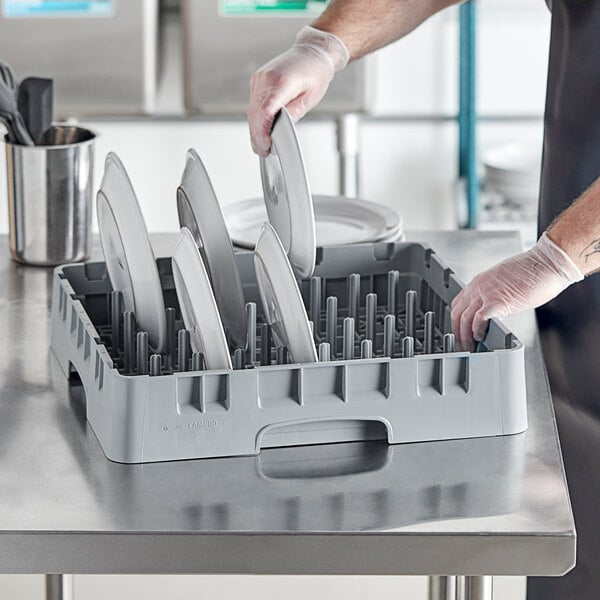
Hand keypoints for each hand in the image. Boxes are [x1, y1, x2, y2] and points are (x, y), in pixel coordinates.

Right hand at [248, 25, 348, 155]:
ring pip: (251, 110)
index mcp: (281, 82)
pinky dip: (256, 118)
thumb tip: (280, 131)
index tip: (265, 146)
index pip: (265, 112)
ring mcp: (260, 79)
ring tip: (261, 145)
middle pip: (255, 114)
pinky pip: (253, 103)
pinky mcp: (258, 81)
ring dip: (254, 129)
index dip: (262, 132)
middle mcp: (266, 79)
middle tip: (263, 151)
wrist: (312, 53)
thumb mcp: (310, 99)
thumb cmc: (315, 73)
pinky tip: (260, 130)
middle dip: (257, 136)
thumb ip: (293, 114)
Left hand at [450, 232, 582, 350]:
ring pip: (464, 318)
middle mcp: (479, 287)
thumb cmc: (533, 270)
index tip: (459, 331)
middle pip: (457, 313)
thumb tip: (492, 311)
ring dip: (465, 336)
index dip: (456, 320)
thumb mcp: (504, 281)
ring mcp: (486, 294)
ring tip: (470, 346)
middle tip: (462, 344)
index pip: (458, 303)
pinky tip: (480, 337)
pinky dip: (477, 330)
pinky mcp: (498, 302)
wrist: (547, 263)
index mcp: (480, 281)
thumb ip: (494, 294)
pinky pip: (479, 319)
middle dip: (457, 331)